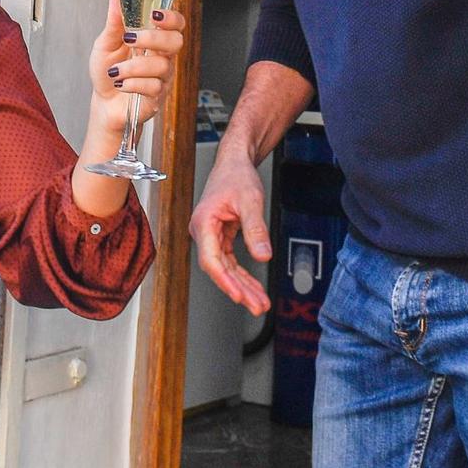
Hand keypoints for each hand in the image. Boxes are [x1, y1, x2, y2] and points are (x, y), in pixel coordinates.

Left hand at [87, 0, 186, 137]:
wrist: (103, 102)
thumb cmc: (107, 71)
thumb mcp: (105, 43)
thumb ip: (114, 22)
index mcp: (154, 40)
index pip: (176, 24)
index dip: (171, 17)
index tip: (155, 14)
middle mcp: (163, 57)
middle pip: (176, 41)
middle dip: (152, 38)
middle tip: (129, 40)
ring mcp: (163, 77)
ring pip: (162, 66)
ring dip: (133, 67)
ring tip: (115, 71)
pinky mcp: (157, 96)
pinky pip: (153, 87)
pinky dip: (132, 84)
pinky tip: (121, 84)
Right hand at [189, 154, 272, 315]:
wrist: (235, 161)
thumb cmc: (236, 175)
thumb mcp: (251, 200)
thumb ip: (256, 229)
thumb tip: (263, 256)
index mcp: (203, 223)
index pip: (211, 260)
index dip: (225, 281)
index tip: (239, 296)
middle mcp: (203, 232)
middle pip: (219, 270)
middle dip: (239, 290)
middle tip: (256, 306)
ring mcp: (211, 236)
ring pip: (225, 269)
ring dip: (242, 286)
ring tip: (259, 303)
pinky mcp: (220, 237)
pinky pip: (230, 262)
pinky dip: (242, 275)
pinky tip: (253, 287)